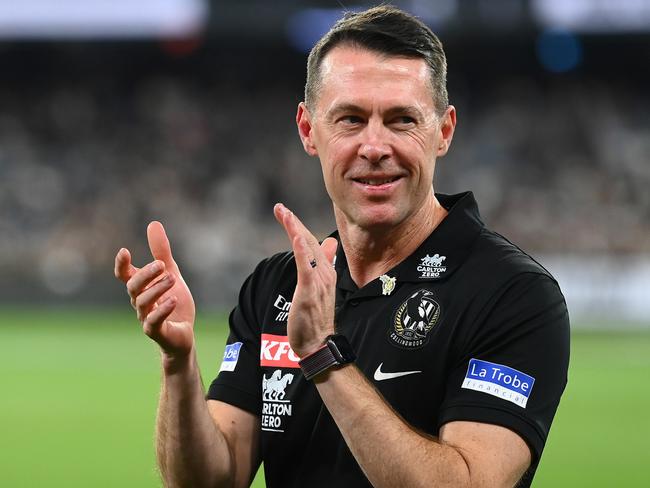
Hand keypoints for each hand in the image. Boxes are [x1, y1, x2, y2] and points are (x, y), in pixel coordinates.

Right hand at [114, 221, 195, 359]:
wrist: (184, 333)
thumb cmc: (173, 303)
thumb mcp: (170, 272)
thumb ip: (161, 251)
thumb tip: (153, 223)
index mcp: (141, 288)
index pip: (124, 276)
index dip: (121, 265)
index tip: (124, 251)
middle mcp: (139, 303)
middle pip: (133, 287)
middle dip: (146, 275)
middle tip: (161, 265)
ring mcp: (146, 318)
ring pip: (143, 303)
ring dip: (157, 289)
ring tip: (172, 279)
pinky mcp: (157, 332)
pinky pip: (153, 322)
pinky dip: (162, 310)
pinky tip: (173, 300)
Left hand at [274, 203, 337, 356]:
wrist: (317, 344)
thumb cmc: (315, 319)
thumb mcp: (319, 288)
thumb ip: (323, 265)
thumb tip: (329, 244)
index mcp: (325, 272)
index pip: (310, 243)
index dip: (298, 227)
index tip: (285, 212)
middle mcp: (324, 273)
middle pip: (308, 241)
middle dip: (293, 223)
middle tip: (280, 207)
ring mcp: (318, 282)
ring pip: (306, 250)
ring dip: (295, 230)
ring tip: (285, 213)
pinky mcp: (310, 291)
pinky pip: (306, 268)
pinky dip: (301, 251)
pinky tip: (296, 237)